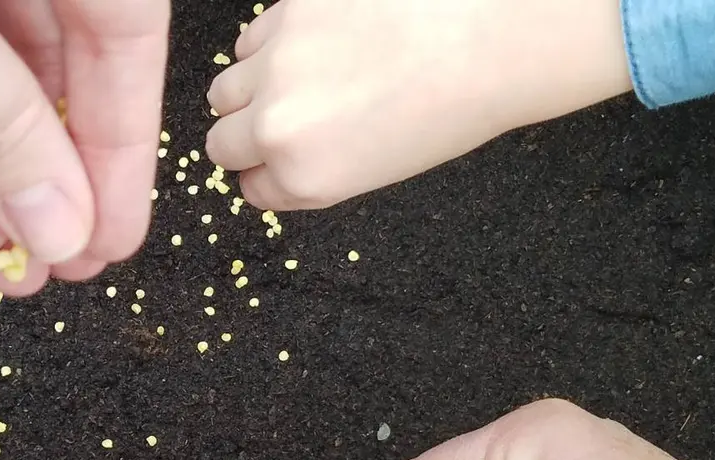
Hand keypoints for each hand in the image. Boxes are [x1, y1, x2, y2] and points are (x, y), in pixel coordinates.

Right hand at [205, 0, 632, 209]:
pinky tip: (317, 42)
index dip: (269, 171)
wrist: (492, 36)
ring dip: (250, 89)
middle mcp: (278, 128)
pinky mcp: (284, 13)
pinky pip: (248, 40)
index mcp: (306, 178)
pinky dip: (270, 45)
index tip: (285, 157)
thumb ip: (314, 168)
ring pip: (223, 89)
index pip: (250, 187)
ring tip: (299, 78)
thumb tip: (276, 150)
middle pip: (221, 143)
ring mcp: (275, 66)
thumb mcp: (378, 167)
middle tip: (288, 119)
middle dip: (247, 135)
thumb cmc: (452, 106)